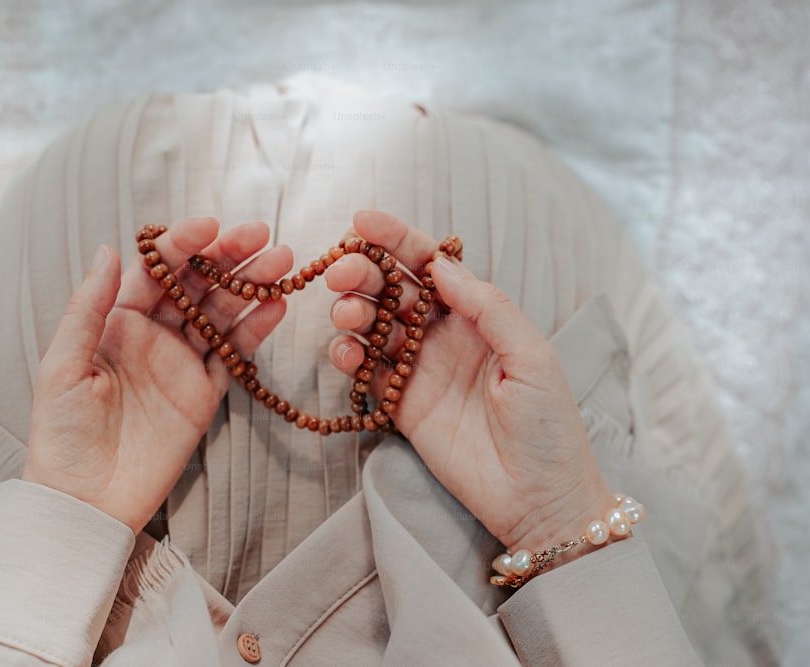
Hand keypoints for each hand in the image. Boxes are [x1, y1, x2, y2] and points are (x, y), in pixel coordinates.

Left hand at [23, 218, 292, 533]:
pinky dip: (256, 330)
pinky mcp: (204, 394)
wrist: (85, 502)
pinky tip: (277, 306)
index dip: (183, 245)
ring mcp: (182, 363)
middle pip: (197, 284)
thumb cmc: (62, 434)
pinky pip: (234, 355)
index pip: (156, 270)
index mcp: (117, 321)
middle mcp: (154, 335)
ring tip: (282, 262)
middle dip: (229, 257)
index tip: (211, 226)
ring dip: (251, 285)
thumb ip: (88, 308)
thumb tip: (109, 249)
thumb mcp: (63, 366)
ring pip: (222, 313)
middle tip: (263, 236)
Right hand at [326, 211, 613, 550]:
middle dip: (364, 273)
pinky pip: (366, 374)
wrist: (541, 500)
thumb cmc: (550, 425)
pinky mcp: (402, 408)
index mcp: (478, 315)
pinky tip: (345, 353)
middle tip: (342, 273)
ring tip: (346, 315)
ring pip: (374, 328)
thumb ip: (488, 308)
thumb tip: (442, 267)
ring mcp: (420, 371)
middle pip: (393, 291)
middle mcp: (444, 337)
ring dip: (353, 312)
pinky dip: (349, 358)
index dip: (397, 239)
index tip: (362, 221)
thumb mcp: (531, 357)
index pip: (431, 266)